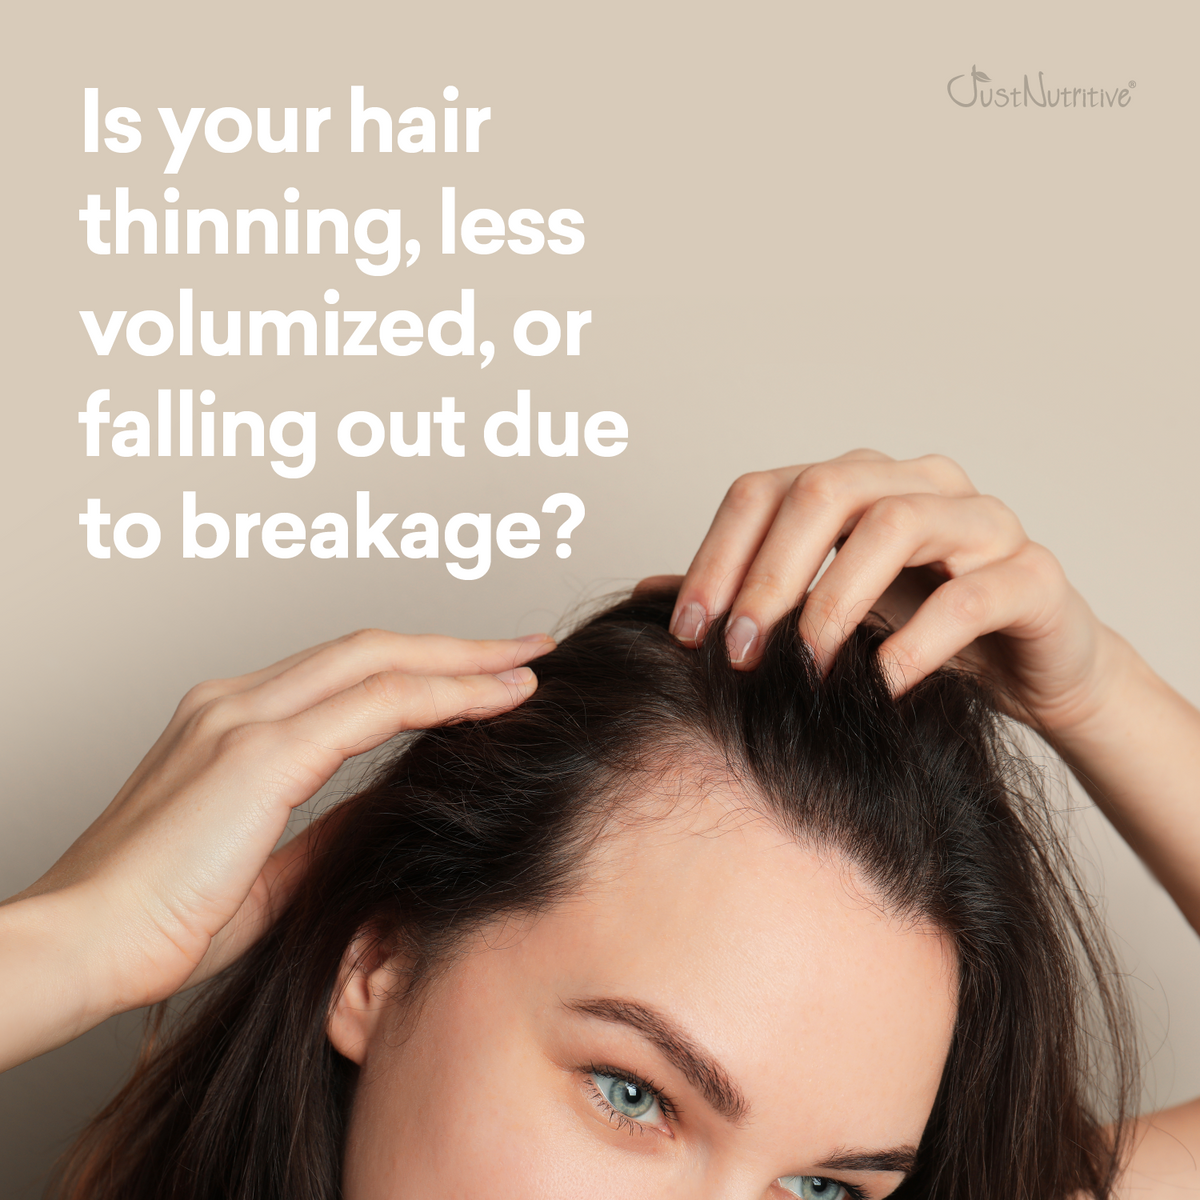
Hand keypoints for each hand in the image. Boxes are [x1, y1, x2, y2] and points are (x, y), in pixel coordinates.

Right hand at [10, 630, 551, 1024]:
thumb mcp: (268, 871)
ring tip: (528, 664)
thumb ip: (327, 833)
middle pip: (372, 649)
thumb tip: (388, 812)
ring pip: (380, 660)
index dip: (422, 669)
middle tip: (526, 648)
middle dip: (457, 645)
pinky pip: (375, 703)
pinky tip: (497, 697)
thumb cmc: (157, 922)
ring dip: (463, 659)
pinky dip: (444, 693)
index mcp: (230, 723)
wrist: (82, 947)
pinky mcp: (256, 750)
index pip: (347, 675)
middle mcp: (235, 702)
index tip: (484, 679)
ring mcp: (243, 717)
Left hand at [657, 449, 1126, 734]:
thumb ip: (745, 593)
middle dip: (768, 576)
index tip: (687, 632)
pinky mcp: (1032, 575)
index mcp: (858, 482)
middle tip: (739, 653)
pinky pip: (970, 595)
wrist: (1030, 666)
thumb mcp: (822, 608)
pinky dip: (918, 642)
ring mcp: (981, 521)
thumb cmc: (917, 628)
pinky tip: (883, 685)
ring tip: (808, 667)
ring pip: (895, 524)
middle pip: (823, 492)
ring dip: (835, 601)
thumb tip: (647, 591)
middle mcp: (918, 482)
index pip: (765, 491)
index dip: (716, 557)